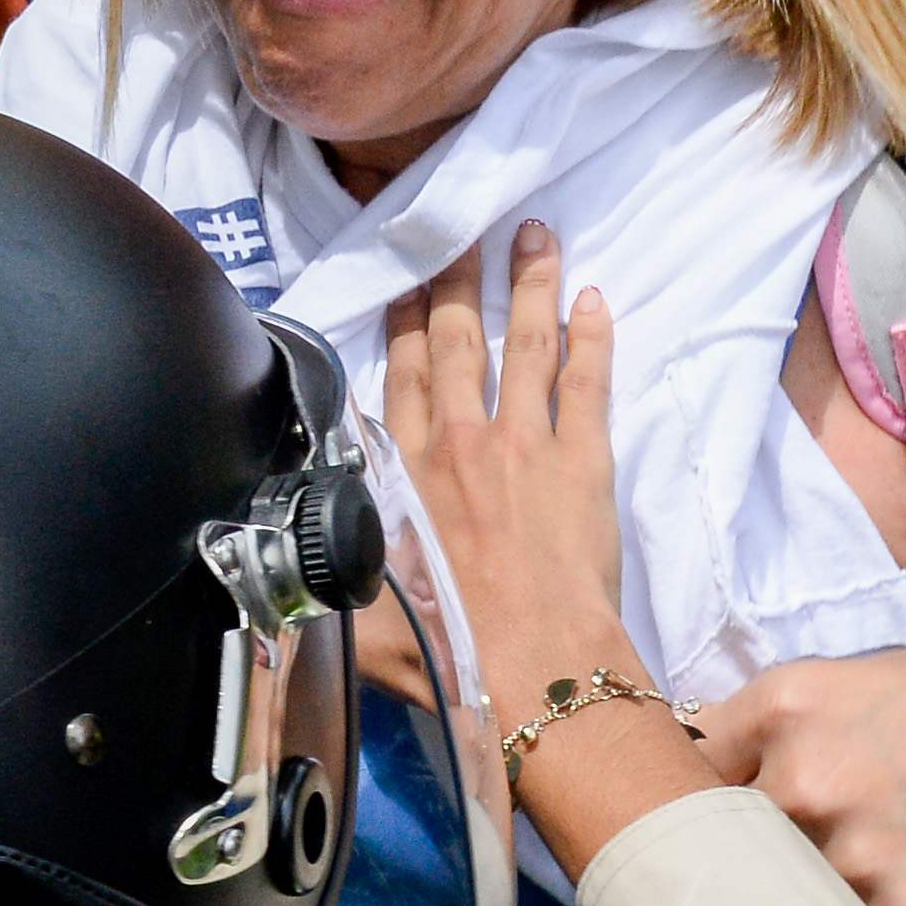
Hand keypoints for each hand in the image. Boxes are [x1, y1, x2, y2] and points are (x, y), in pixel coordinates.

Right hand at [383, 222, 629, 717]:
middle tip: (463, 231)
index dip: (403, 322)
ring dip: (529, 282)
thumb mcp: (366, 617)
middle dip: (456, 279)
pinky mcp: (582, 460)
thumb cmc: (453, 655)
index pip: (400, 377)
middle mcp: (459, 445)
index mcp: (404, 476)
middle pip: (454, 339)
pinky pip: (586, 379)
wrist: (535, 673)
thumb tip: (311, 567)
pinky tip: (594, 299)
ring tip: (534, 235)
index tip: (407, 283)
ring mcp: (524, 444)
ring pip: (523, 341)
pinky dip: (591, 335)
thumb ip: (342, 574)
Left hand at [704, 641, 905, 905]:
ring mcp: (850, 852)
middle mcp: (802, 777)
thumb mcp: (858, 679)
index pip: (679, 772)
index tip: (690, 828)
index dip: (683, 805)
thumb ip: (773, 726)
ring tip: (864, 884)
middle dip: (745, 865)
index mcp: (781, 704)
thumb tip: (686, 774)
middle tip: (779, 873)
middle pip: (722, 851)